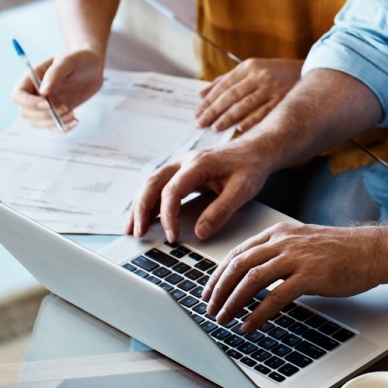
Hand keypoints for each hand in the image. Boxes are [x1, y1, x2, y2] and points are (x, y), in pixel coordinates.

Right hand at [10, 50, 102, 129]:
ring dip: (53, 122)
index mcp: (32, 78)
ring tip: (72, 114)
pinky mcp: (56, 112)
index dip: (28, 103)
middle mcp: (35, 93)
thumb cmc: (78, 59)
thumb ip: (55, 74)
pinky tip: (75, 120)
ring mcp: (45, 105)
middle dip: (44, 115)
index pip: (18, 95)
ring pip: (37, 122)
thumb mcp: (68, 61)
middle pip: (25, 112)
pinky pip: (52, 127)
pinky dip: (61, 128)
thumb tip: (43, 92)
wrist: (93, 66)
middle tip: (65, 108)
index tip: (47, 103)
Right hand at [123, 143, 274, 242]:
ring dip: (140, 205)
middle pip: (153, 184)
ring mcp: (181, 166)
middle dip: (141, 209)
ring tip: (132, 228)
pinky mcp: (183, 173)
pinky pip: (160, 186)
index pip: (173, 190)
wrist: (256, 150)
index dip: (168, 215)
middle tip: (136, 233)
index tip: (171, 236)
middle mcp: (185, 162)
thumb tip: (200, 232)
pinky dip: (149, 201)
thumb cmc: (250, 167)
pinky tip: (146, 217)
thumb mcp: (242, 190)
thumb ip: (221, 211)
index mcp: (198, 164)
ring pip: (152, 183)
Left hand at [195, 58, 302, 131]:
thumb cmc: (274, 73)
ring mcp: (273, 87)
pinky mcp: (284, 98)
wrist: (306, 70)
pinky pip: (265, 111)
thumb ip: (226, 80)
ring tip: (216, 127)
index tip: (197, 113)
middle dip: (214, 110)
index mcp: (249, 67)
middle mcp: (259, 75)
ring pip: (246, 104)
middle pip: (232, 95)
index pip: (224, 85)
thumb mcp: (251, 70)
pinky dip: (252, 120)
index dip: (209, 100)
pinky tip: (240, 129)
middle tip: (201, 123)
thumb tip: (202, 93)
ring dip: (229, 117)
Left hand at [201, 223, 383, 331]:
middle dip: (219, 290)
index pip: (238, 252)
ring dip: (233, 302)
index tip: (208, 291)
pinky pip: (275, 297)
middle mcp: (284, 242)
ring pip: (252, 280)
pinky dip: (257, 313)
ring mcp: (296, 258)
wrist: (371, 251)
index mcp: (279, 233)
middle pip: (239, 265)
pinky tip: (249, 325)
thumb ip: (279, 253)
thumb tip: (256, 274)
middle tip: (210, 308)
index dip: (218, 274)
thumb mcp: (303, 243)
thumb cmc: (341, 250)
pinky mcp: (309, 276)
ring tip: (223, 319)